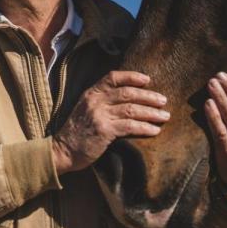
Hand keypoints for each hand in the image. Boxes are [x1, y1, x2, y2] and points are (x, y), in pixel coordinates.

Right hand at [51, 71, 168, 174]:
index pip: (113, 77)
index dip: (131, 77)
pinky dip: (144, 128)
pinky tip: (154, 130)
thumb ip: (101, 103)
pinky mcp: (104, 130)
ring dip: (151, 113)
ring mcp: (99, 115)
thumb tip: (127, 101)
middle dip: (148, 96)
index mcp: (91, 93)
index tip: (147, 80)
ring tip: (164, 116)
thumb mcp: (85, 110)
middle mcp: (95, 101)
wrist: (62, 150)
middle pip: (128, 93)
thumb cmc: (76, 133)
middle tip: (163, 101)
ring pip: (132, 109)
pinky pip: (130, 126)